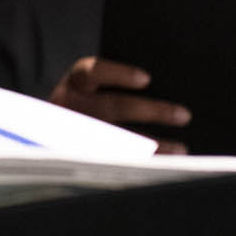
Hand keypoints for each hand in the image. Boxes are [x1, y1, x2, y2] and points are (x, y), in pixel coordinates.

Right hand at [48, 57, 190, 149]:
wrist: (52, 139)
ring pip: (118, 139)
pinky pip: (117, 160)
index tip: (146, 79)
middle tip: (183, 115)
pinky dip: (143, 162)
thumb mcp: (89, 91)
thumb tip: (162, 88)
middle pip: (114, 107)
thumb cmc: (84, 107)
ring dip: (154, 144)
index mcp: (75, 83)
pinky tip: (163, 163)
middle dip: (152, 111)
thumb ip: (115, 86)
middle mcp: (73, 106)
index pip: (93, 71)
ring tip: (180, 147)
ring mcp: (76, 134)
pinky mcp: (83, 157)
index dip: (119, 74)